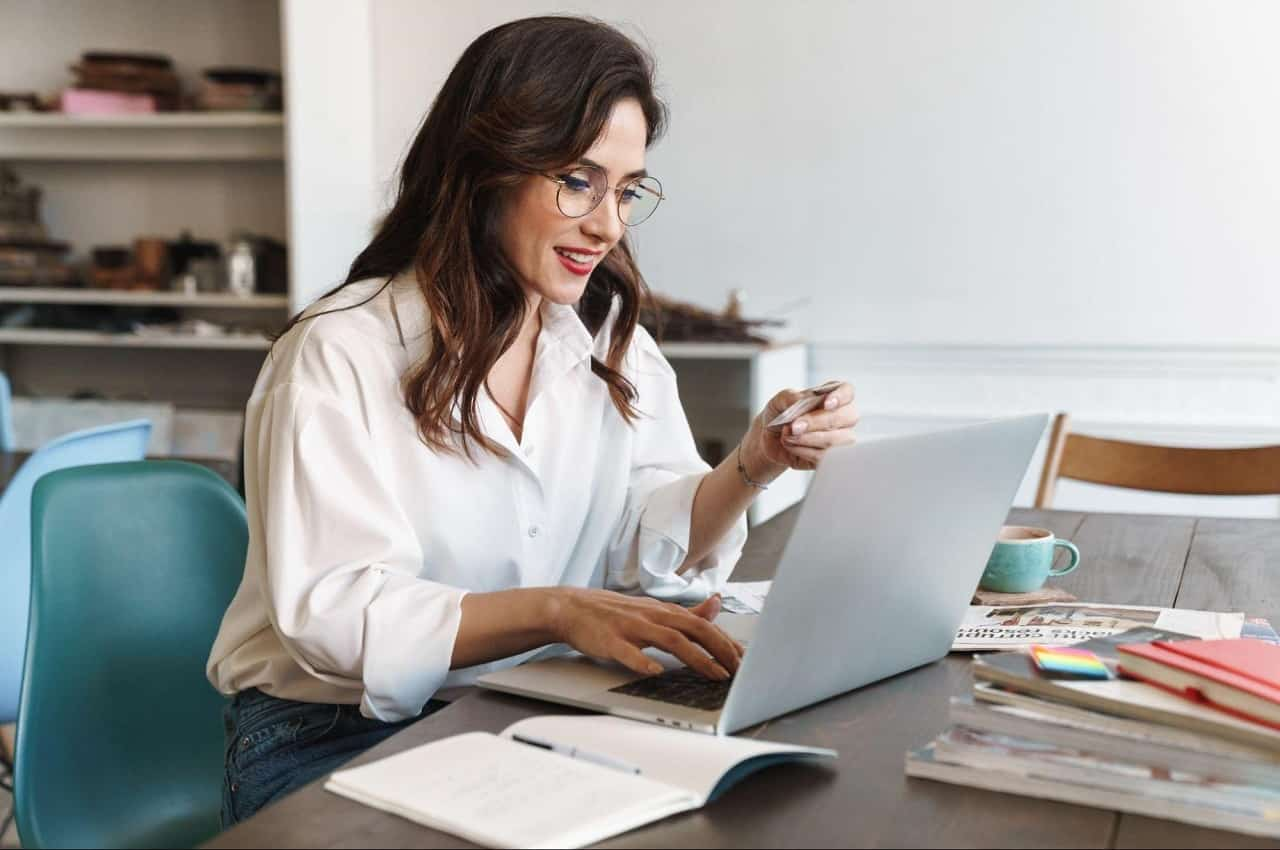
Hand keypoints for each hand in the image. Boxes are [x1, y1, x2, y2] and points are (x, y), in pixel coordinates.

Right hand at [549, 588, 742, 679]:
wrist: (572, 607)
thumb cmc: (614, 613)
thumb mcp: (653, 610)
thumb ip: (685, 613)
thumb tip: (716, 605)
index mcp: (664, 611)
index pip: (703, 624)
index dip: (726, 642)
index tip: (745, 660)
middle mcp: (652, 616)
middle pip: (693, 629)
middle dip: (720, 650)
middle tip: (739, 670)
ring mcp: (631, 627)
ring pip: (669, 640)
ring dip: (695, 658)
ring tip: (714, 674)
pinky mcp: (609, 641)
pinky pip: (627, 652)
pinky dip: (642, 662)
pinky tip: (654, 672)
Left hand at [741, 381, 859, 474]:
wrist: (768, 439)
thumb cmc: (779, 415)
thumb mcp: (779, 400)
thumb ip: (792, 397)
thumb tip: (807, 400)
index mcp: (832, 396)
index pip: (847, 392)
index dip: (841, 397)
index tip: (826, 404)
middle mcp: (842, 417)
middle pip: (846, 418)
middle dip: (818, 422)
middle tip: (795, 426)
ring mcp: (840, 439)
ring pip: (836, 441)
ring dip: (809, 439)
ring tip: (789, 436)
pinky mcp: (830, 458)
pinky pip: (824, 458)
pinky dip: (803, 451)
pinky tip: (791, 445)